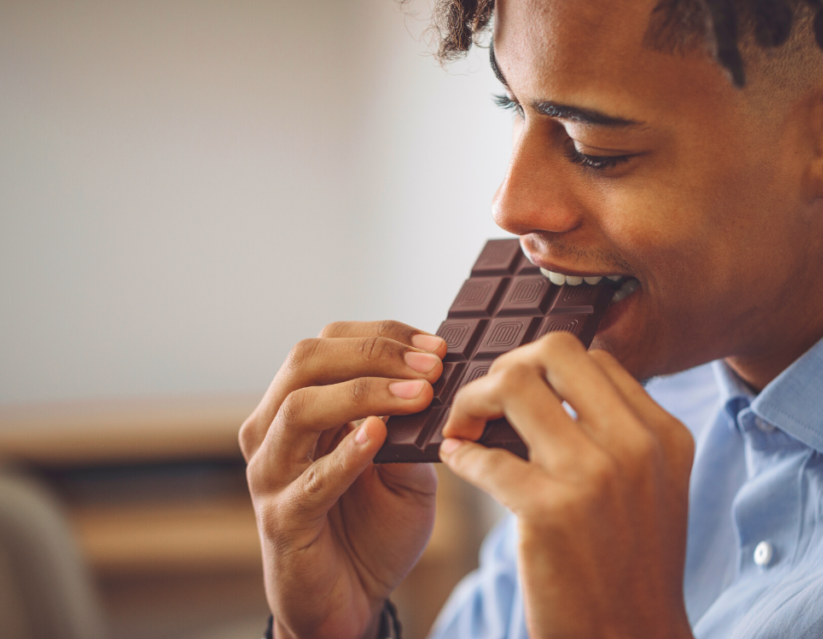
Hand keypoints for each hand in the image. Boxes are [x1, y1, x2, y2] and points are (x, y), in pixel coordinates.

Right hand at [239, 320, 446, 638]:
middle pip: (306, 361)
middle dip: (373, 354)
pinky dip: (345, 454)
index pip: (329, 344)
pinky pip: (309, 480)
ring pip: (299, 409)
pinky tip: (378, 436)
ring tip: (417, 396)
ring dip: (363, 393)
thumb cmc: (374, 528)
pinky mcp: (281, 519)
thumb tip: (437, 381)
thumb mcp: (405, 467)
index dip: (382, 336)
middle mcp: (275, 431)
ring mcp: (271, 474)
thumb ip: (409, 427)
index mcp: (301, 406)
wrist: (351, 601)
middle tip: (431, 367)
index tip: (436, 346)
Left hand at [439, 332, 694, 638]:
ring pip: (514, 384)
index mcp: (662, 435)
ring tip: (463, 427)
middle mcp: (635, 445)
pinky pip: (484, 454)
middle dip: (507, 367)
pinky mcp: (549, 512)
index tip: (516, 394)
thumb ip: (617, 436)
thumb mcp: (650, 489)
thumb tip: (548, 389)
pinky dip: (460, 454)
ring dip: (473, 400)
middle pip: (556, 352)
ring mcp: (594, 476)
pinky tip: (457, 462)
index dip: (544, 366)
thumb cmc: (629, 568)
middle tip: (485, 402)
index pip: (594, 358)